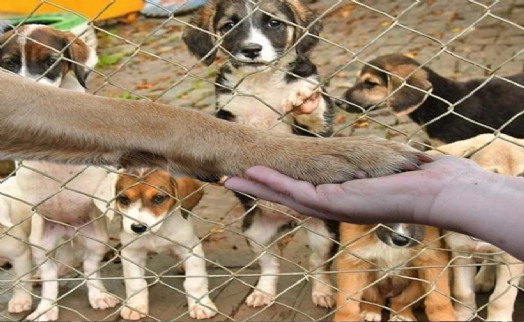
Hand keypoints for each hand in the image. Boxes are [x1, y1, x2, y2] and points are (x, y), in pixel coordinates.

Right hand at [224, 155, 492, 224]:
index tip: (261, 174)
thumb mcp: (394, 166)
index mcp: (344, 197)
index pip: (305, 189)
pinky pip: (296, 190)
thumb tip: (390, 151)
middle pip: (288, 194)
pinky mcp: (334, 201)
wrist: (439, 191)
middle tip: (231, 179)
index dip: (281, 182)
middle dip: (260, 187)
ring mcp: (331, 204)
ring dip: (257, 185)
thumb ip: (383, 161)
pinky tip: (252, 173)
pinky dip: (273, 182)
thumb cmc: (423, 181)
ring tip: (230, 177)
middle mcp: (333, 203)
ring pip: (285, 193)